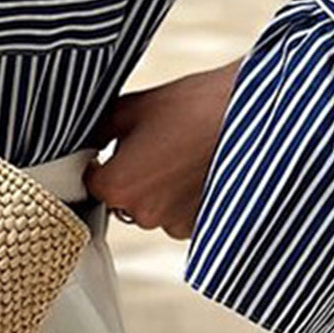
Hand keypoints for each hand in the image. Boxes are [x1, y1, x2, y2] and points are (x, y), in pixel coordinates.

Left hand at [82, 57, 243, 238]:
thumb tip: (81, 142)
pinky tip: (198, 168)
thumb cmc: (191, 106)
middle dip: (130, 176)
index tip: (113, 146)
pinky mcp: (203, 226)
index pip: (90, 184)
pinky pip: (179, 215)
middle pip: (121, 199)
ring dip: (159, 188)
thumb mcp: (130, 108)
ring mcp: (175, 225)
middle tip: (154, 143)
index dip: (99, 164)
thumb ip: (97, 132)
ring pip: (152, 208)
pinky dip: (184, 197)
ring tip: (181, 153)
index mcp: (117, 186)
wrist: (252, 114)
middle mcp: (143, 214)